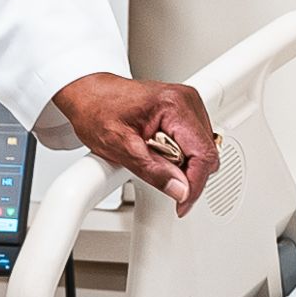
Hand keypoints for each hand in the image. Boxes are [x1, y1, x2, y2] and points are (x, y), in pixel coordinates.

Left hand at [56, 74, 220, 212]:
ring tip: (152, 157)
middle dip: (187, 174)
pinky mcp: (184, 110)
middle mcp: (186, 101)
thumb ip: (154, 171)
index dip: (195, 185)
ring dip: (182, 165)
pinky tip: (158, 151)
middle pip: (207, 152)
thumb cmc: (97, 111)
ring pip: (203, 149)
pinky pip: (194, 142)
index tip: (183, 202)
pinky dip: (180, 156)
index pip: (203, 154)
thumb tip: (180, 190)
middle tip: (159, 177)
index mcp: (174, 106)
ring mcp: (187, 104)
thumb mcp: (120, 147)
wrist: (88, 94)